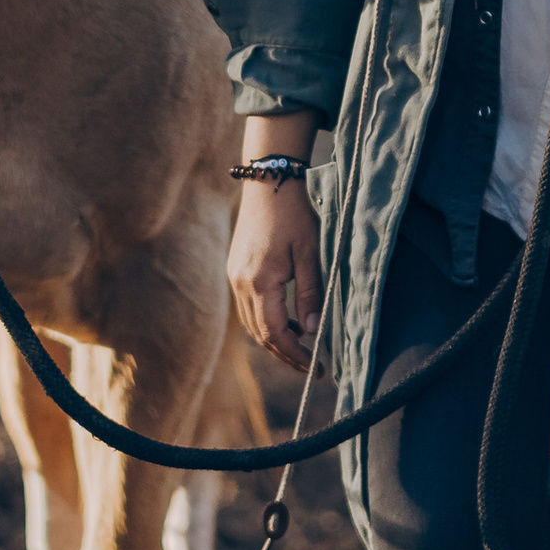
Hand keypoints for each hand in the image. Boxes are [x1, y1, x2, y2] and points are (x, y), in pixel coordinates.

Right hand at [229, 172, 324, 373]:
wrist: (268, 183)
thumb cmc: (294, 214)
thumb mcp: (310, 253)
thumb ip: (311, 294)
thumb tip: (312, 330)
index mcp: (259, 281)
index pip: (274, 333)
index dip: (294, 354)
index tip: (315, 367)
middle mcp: (240, 283)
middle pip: (260, 334)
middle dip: (285, 354)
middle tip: (310, 367)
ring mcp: (234, 277)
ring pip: (252, 323)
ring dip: (275, 339)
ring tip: (302, 347)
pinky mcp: (235, 270)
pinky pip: (249, 307)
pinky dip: (267, 321)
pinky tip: (288, 320)